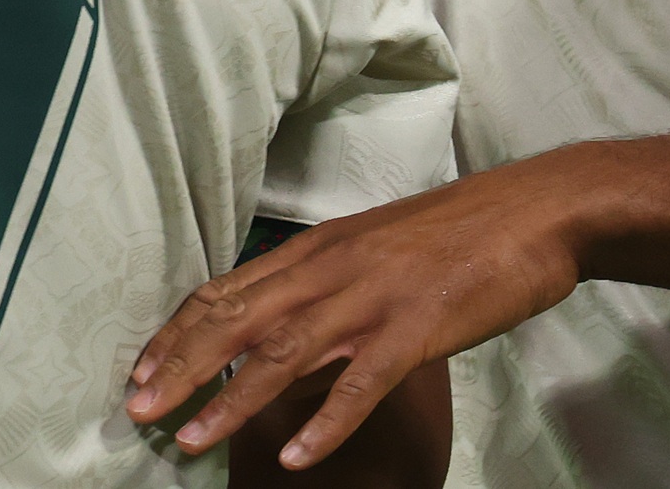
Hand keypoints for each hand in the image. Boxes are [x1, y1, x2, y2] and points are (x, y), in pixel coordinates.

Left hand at [130, 160, 583, 470]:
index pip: (226, 291)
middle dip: (181, 367)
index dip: (178, 332)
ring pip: (282, 353)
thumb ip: (324, 283)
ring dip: (231, 401)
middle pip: (237, 321)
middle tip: (137, 411)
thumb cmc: (455, 234)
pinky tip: (295, 456)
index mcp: (316, 249)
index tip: (138, 370)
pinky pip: (359, 382)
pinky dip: (324, 421)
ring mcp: (371, 299)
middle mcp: (330, 269)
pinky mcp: (415, 328)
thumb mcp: (372, 249)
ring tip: (190, 440)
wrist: (531, 212)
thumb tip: (281, 326)